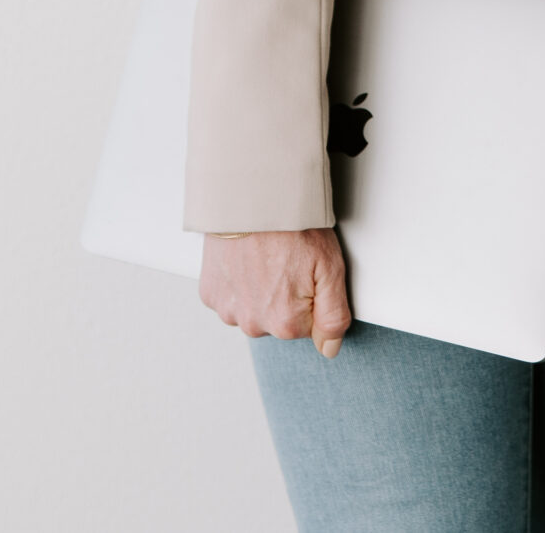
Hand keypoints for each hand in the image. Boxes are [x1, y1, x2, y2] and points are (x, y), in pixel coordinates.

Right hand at [199, 229, 349, 358]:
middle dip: (285, 297)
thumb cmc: (292, 227)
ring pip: (253, 311)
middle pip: (278, 321)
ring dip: (259, 292)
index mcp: (286, 323)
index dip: (311, 296)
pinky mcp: (210, 294)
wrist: (250, 196)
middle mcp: (253, 324)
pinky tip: (245, 260)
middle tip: (285, 261)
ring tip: (264, 258)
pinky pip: (231, 299)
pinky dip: (238, 284)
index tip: (306, 270)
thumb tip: (329, 349)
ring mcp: (228, 310)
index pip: (308, 326)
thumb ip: (334, 317)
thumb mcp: (330, 268)